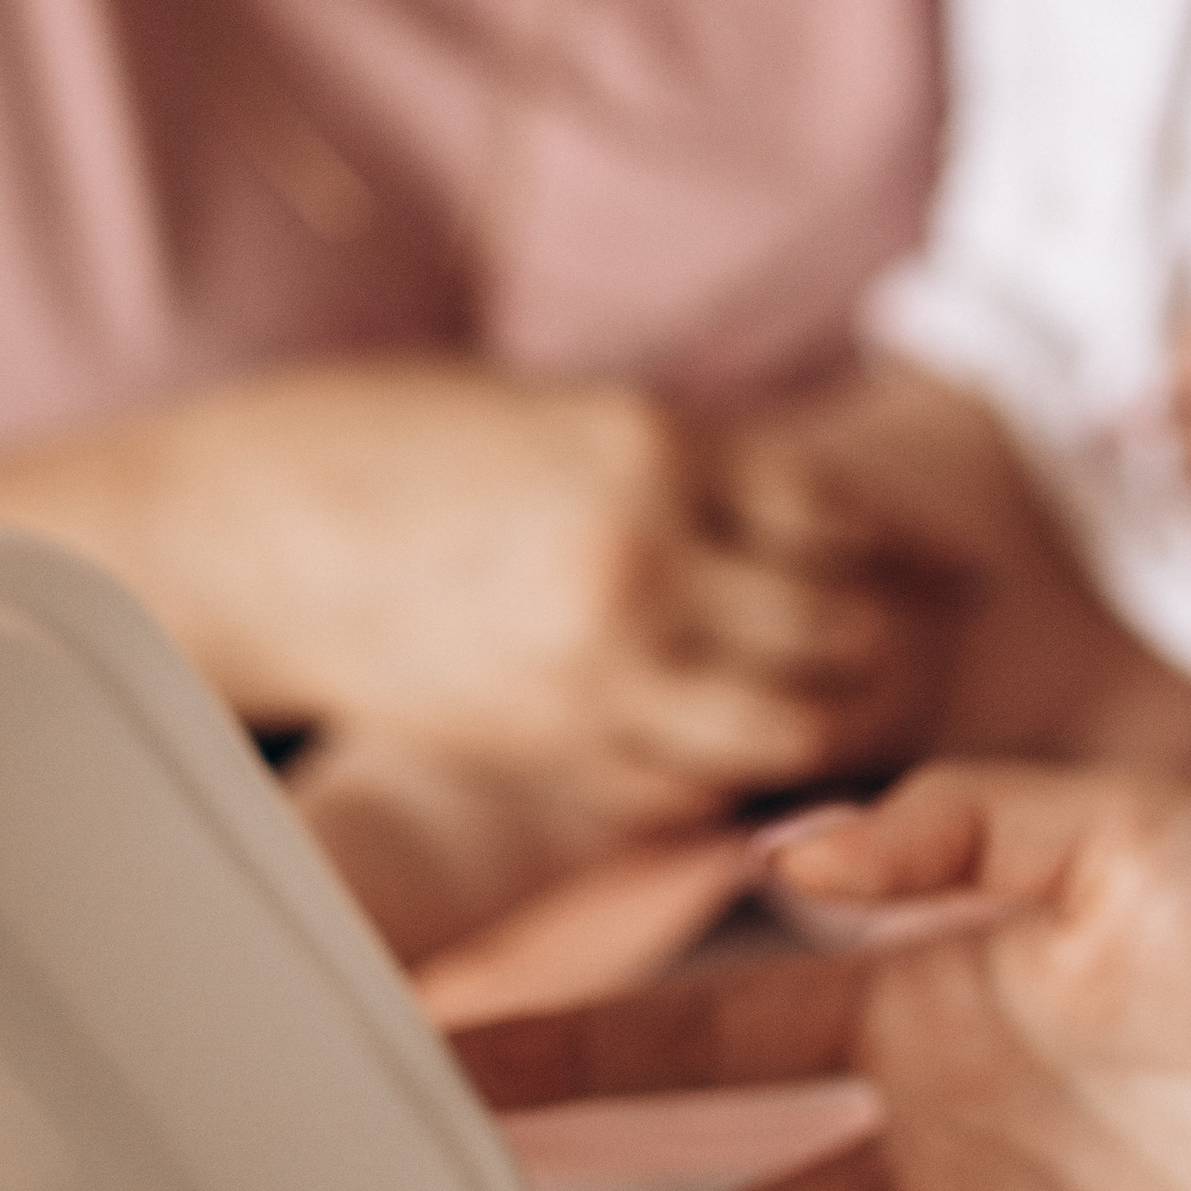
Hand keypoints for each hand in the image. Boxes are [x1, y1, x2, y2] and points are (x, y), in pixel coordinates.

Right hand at [181, 356, 953, 816]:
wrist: (232, 528)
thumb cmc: (378, 440)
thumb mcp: (554, 409)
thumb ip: (676, 463)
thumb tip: (787, 509)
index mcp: (653, 447)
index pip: (839, 510)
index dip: (911, 544)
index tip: (958, 563)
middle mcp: (645, 559)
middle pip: (835, 622)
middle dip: (881, 631)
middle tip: (912, 638)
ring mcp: (595, 666)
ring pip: (786, 723)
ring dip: (824, 715)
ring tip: (833, 703)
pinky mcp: (545, 747)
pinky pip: (687, 780)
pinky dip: (727, 769)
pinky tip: (731, 750)